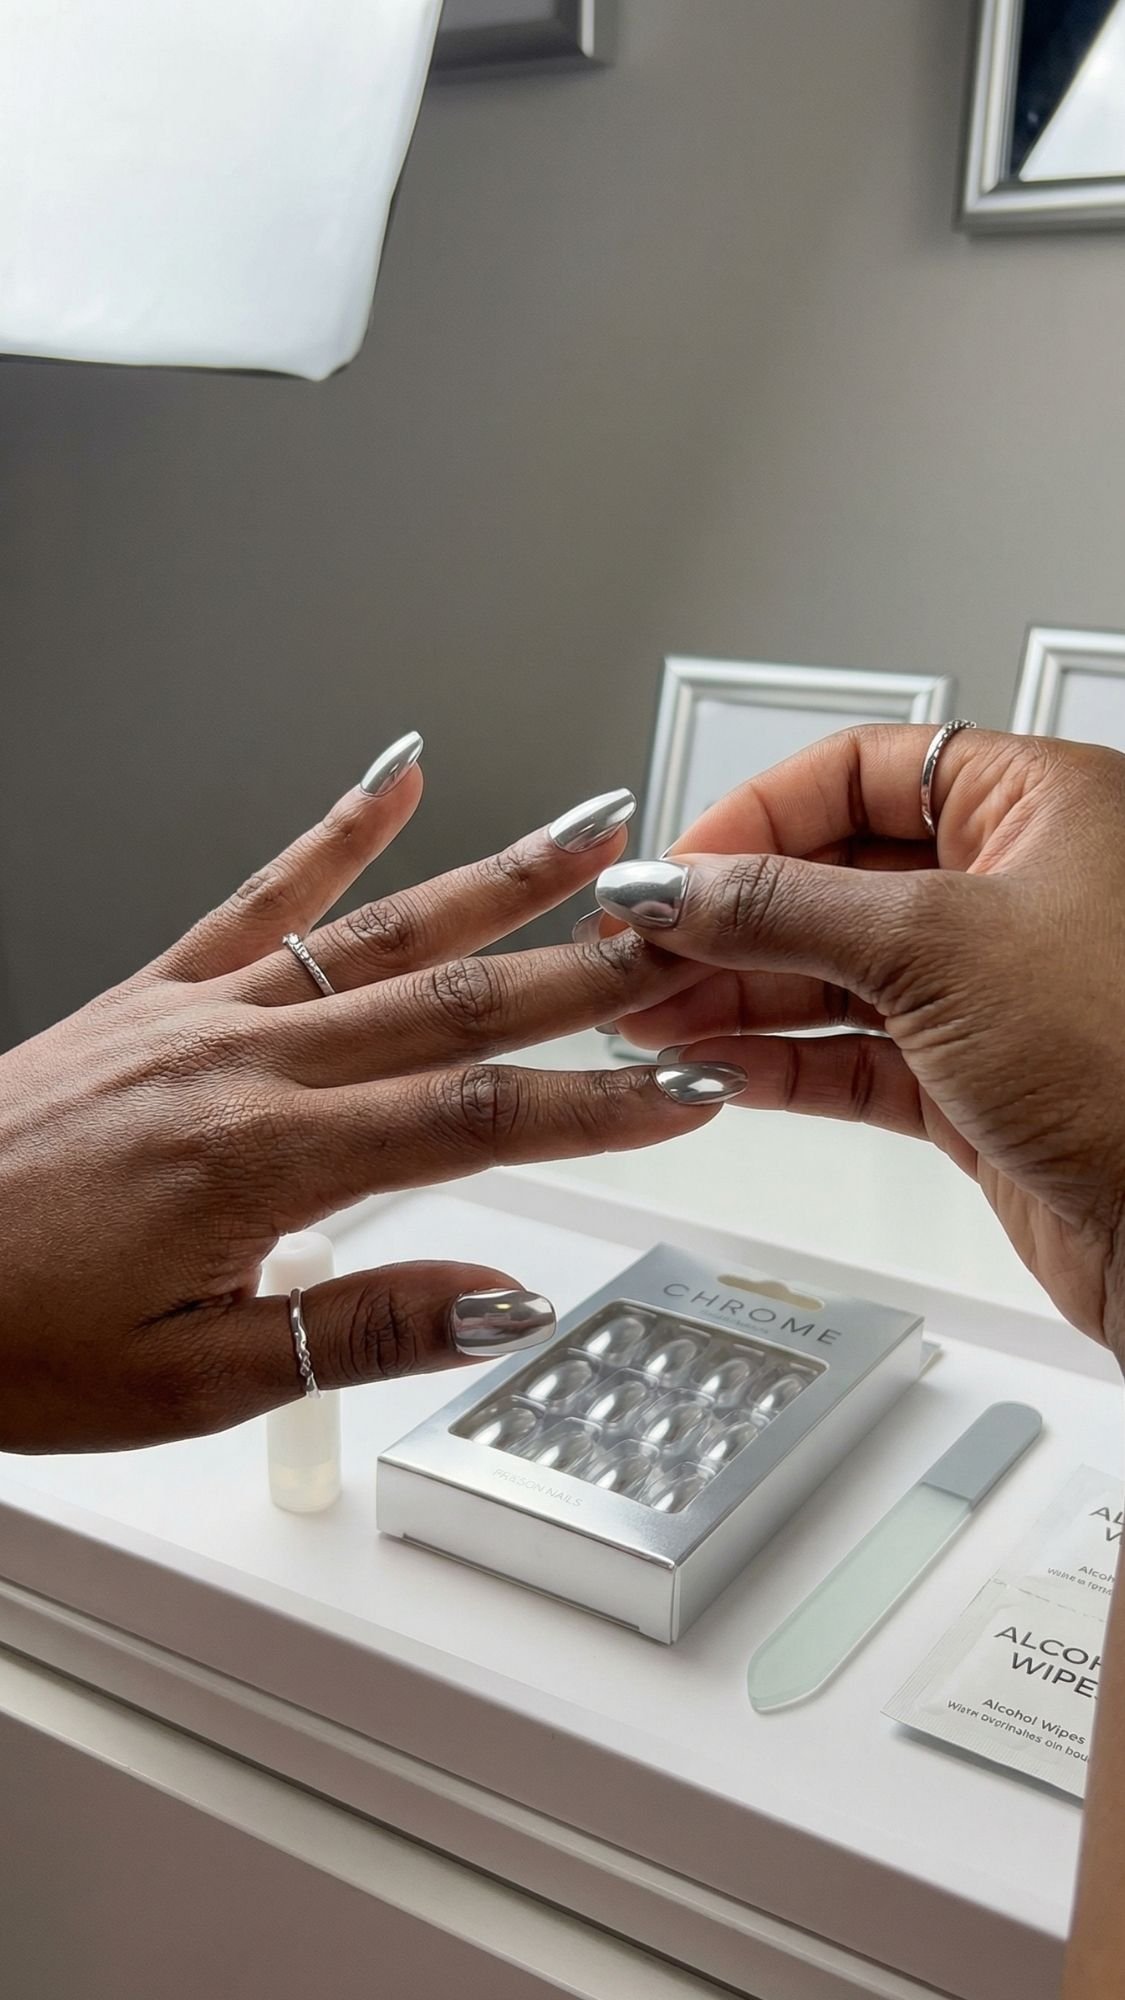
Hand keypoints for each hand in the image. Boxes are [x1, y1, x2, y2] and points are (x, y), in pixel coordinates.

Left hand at [0, 742, 721, 1453]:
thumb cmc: (7, 1335)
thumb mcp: (191, 1381)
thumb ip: (360, 1329)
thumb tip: (500, 1298)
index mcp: (259, 1162)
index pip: (473, 1121)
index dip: (596, 1104)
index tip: (684, 1087)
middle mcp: (237, 1062)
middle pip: (453, 1004)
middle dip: (586, 973)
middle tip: (685, 933)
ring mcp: (196, 1013)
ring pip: (380, 931)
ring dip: (498, 877)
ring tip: (592, 832)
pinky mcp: (152, 993)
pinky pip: (260, 895)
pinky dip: (336, 830)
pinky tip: (398, 774)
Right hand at [596, 725, 1124, 1357]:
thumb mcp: (935, 947)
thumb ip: (783, 910)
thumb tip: (676, 884)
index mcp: (1037, 805)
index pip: (860, 772)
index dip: (755, 816)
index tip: (675, 869)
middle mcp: (1016, 888)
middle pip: (833, 878)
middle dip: (729, 920)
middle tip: (639, 954)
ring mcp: (993, 991)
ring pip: (834, 974)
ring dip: (737, 997)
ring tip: (650, 1017)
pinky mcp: (975, 1083)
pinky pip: (854, 1056)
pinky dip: (782, 1064)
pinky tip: (716, 1068)